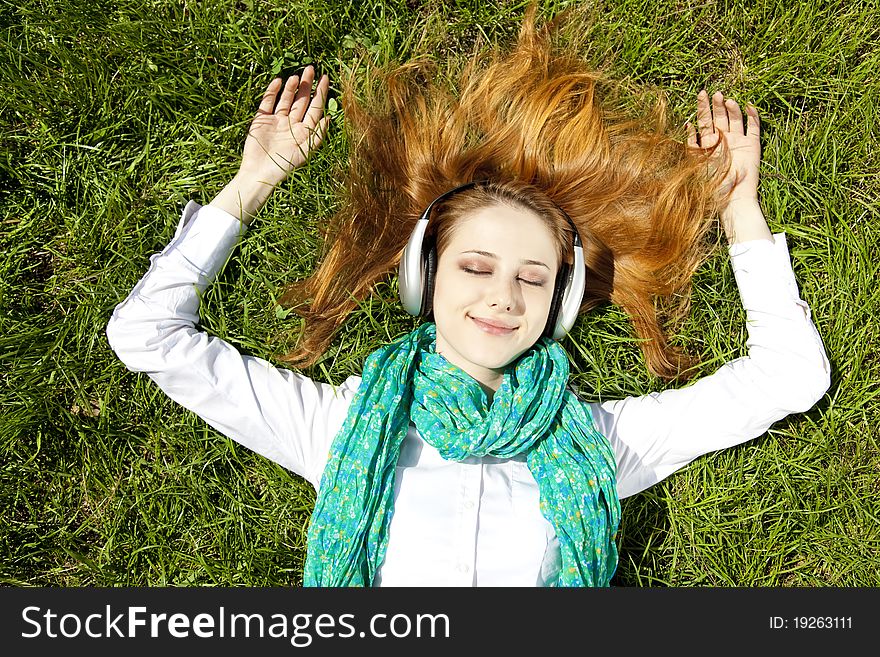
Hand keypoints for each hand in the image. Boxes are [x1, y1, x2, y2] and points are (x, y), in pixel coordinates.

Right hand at [238, 65, 330, 186]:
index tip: (325, 78)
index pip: (315, 108)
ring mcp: (276, 121)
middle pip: (302, 101)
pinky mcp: (262, 119)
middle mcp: (291, 124)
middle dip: (307, 85)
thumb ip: (317, 134)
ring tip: (297, 76)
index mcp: (304, 131)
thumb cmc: (284, 165)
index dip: (321, 93)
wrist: (260, 172)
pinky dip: (273, 91)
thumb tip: (329, 118)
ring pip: (286, 99)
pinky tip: (279, 81)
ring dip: (292, 88)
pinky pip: (268, 102)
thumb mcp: (305, 151)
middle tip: (311, 68)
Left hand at [686, 90, 760, 208]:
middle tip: (714, 94)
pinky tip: (749, 106)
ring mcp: (739, 141)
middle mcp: (723, 140)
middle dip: (716, 105)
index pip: (704, 121)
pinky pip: (754, 127)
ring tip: (727, 100)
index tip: (701, 94)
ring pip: (735, 119)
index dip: (702, 107)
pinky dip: (753, 116)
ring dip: (732, 109)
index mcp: (708, 144)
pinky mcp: (753, 145)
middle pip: (719, 117)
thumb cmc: (713, 184)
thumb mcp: (697, 163)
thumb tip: (688, 124)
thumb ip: (692, 144)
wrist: (733, 198)